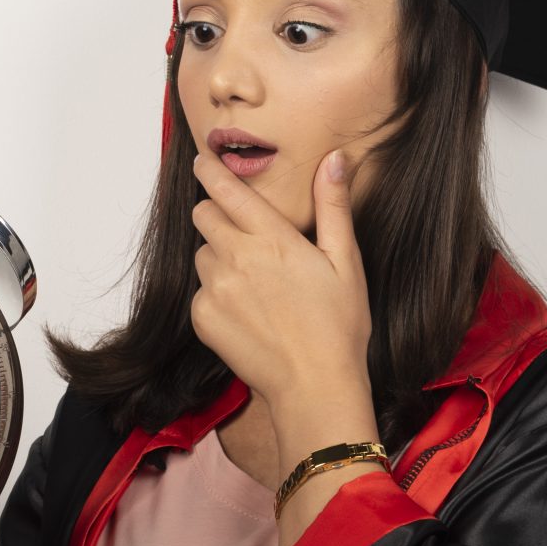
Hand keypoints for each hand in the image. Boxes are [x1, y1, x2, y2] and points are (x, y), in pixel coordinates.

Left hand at [189, 149, 377, 460]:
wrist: (314, 386)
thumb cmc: (338, 326)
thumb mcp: (346, 261)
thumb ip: (333, 206)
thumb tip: (335, 159)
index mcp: (272, 238)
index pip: (226, 190)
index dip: (209, 171)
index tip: (202, 161)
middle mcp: (236, 258)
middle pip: (204, 216)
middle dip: (217, 215)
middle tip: (245, 235)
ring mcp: (215, 289)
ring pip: (202, 254)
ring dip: (219, 257)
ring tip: (255, 284)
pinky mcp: (202, 317)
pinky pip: (200, 292)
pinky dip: (217, 295)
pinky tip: (248, 313)